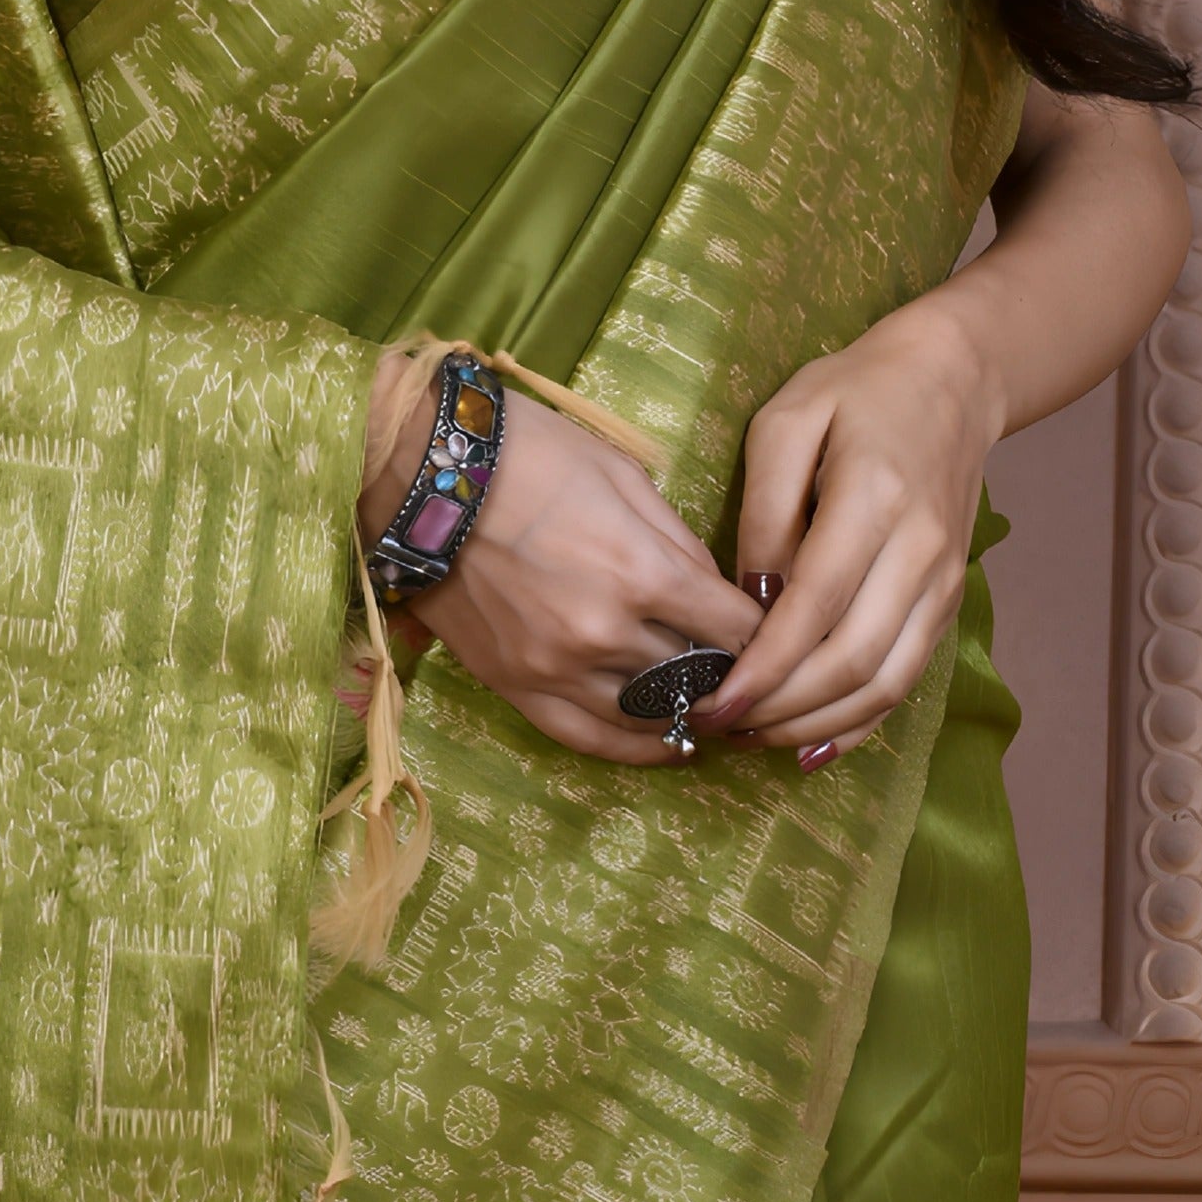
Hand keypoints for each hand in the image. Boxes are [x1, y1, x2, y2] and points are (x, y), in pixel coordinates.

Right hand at [360, 361, 767, 766]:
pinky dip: (634, 748)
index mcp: (644, 572)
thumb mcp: (625, 475)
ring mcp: (558, 669)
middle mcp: (607, 635)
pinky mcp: (516, 686)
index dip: (766, 633)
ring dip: (689, 713)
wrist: (423, 471)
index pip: (737, 630)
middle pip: (699, 678)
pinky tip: (665, 744)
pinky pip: (588, 739)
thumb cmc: (532, 453)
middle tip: (753, 672)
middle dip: (733, 675)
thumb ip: (681, 541)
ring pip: (650, 717)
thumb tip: (716, 594)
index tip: (778, 633)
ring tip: (714, 705)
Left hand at [695, 296, 1007, 763]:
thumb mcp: (787, 421)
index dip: (765, 666)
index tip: (714, 699)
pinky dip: (860, 722)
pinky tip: (809, 741)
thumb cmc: (856, 391)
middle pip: (853, 661)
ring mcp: (942, 582)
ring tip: (752, 736)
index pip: (817, 606)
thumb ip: (765, 510)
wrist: (954, 380)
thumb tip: (749, 600)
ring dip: (817, 725)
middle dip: (782, 708)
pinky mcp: (947, 601)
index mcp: (875, 499)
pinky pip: (906, 679)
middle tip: (717, 725)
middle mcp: (920, 552)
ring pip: (885, 684)